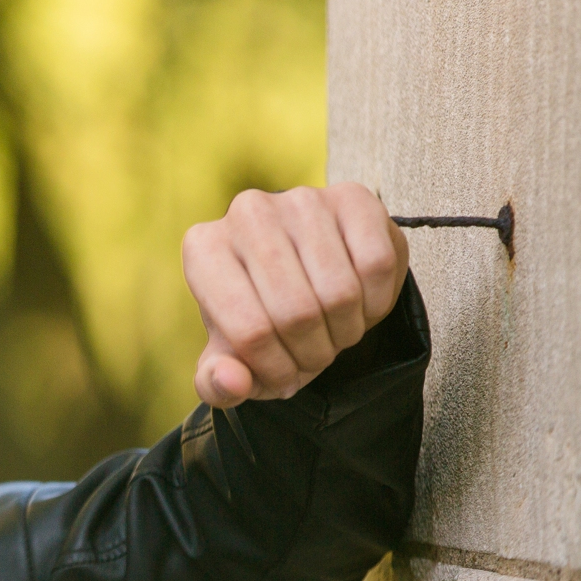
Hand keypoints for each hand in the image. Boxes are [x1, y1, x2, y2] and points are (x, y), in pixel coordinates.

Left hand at [182, 183, 409, 407]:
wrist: (305, 276)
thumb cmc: (260, 319)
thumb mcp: (231, 360)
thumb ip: (218, 384)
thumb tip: (233, 383)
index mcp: (203, 250)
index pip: (250, 331)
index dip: (276, 370)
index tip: (283, 380)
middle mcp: (246, 213)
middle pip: (297, 313)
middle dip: (313, 354)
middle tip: (315, 359)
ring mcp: (300, 199)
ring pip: (340, 292)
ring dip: (346, 332)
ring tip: (334, 334)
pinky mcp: (353, 197)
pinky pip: (377, 265)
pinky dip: (376, 303)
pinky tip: (361, 307)